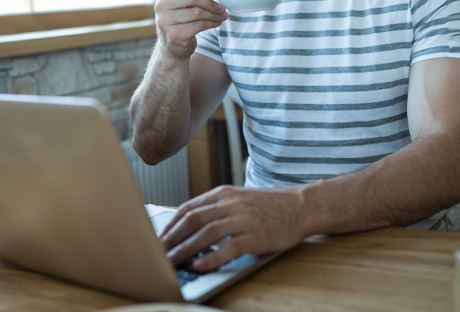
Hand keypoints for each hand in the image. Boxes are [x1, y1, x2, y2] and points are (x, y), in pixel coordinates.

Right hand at [153, 0, 227, 59]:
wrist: (172, 46)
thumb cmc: (181, 18)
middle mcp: (161, 5)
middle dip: (211, 1)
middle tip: (222, 6)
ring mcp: (165, 21)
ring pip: (198, 12)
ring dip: (214, 14)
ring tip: (222, 15)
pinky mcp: (174, 35)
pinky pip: (199, 25)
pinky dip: (212, 23)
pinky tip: (217, 22)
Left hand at [160, 185, 306, 271]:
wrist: (301, 207)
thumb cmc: (268, 207)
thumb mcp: (239, 200)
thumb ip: (216, 209)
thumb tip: (189, 227)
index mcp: (223, 194)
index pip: (189, 208)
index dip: (170, 225)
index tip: (159, 239)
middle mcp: (231, 203)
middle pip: (193, 220)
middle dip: (172, 238)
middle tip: (159, 253)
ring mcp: (244, 219)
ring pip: (207, 233)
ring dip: (186, 249)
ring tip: (172, 262)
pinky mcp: (257, 235)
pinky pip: (230, 247)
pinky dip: (213, 257)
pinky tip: (201, 265)